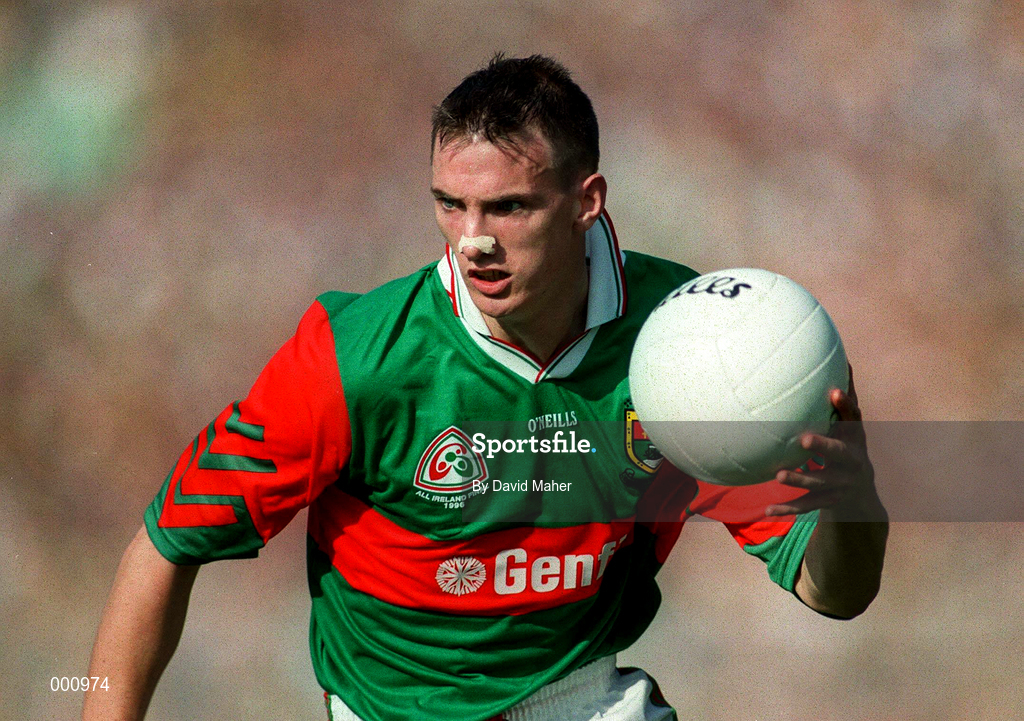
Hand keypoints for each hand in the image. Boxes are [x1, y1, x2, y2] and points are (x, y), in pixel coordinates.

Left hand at [765, 364, 877, 516]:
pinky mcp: (827, 503)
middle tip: (804, 439)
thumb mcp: (849, 427)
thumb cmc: (847, 446)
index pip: (853, 420)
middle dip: (824, 446)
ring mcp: (840, 485)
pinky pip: (806, 507)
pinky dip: (787, 509)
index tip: (833, 391)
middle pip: (839, 453)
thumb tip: (842, 358)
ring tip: (779, 475)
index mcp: (855, 439)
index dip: (845, 406)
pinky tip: (767, 510)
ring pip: (820, 483)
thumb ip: (843, 401)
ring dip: (800, 479)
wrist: (860, 492)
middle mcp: (852, 462)